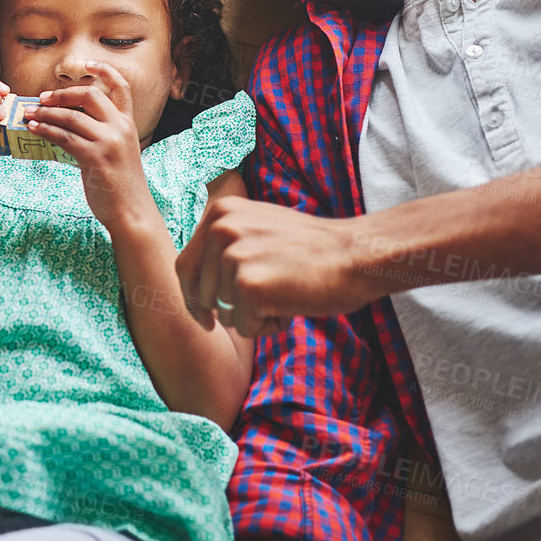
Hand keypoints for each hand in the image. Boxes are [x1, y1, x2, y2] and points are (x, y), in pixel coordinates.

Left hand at [28, 61, 153, 231]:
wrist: (131, 212)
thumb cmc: (121, 186)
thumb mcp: (118, 153)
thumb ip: (101, 135)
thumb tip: (67, 126)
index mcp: (128, 124)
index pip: (121, 87)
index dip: (104, 70)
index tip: (87, 63)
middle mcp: (120, 128)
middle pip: (89, 95)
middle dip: (62, 94)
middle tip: (42, 99)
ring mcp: (109, 142)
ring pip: (71, 116)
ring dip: (46, 114)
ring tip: (29, 115)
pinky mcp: (95, 158)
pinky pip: (65, 137)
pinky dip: (46, 131)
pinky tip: (35, 130)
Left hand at [176, 197, 372, 335]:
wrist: (355, 255)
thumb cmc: (313, 249)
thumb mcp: (259, 226)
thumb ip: (227, 242)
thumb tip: (192, 276)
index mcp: (219, 212)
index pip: (185, 266)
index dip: (192, 297)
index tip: (204, 316)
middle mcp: (220, 229)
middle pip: (201, 294)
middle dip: (226, 311)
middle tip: (264, 304)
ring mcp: (233, 256)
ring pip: (224, 313)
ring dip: (252, 317)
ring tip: (284, 295)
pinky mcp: (249, 286)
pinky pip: (245, 327)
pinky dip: (268, 327)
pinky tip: (291, 307)